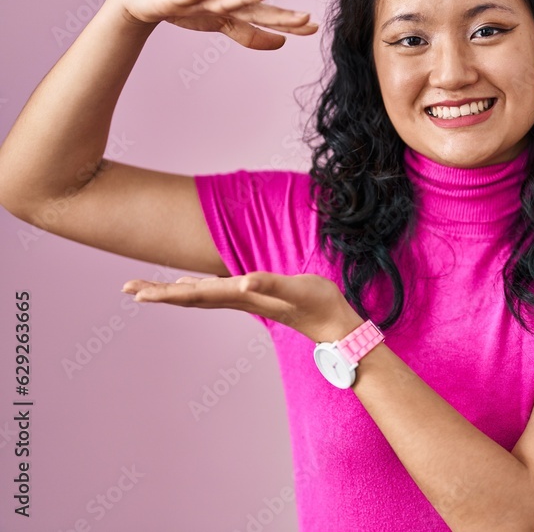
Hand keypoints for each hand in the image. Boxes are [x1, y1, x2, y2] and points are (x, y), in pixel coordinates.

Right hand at [107, 0, 318, 49]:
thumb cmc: (186, 8)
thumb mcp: (222, 25)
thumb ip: (250, 34)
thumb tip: (282, 43)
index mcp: (235, 9)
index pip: (268, 18)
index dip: (290, 23)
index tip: (316, 27)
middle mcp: (223, 1)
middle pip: (256, 10)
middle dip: (280, 15)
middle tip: (307, 17)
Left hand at [121, 272, 363, 342]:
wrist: (333, 324)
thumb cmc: (317, 304)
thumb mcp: (297, 289)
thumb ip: (270, 285)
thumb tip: (243, 283)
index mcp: (242, 296)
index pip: (196, 294)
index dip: (166, 292)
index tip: (137, 293)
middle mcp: (238, 299)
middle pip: (190, 297)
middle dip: (158, 292)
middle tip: (126, 288)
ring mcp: (244, 300)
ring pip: (199, 295)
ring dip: (172, 292)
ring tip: (146, 288)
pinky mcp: (254, 297)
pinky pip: (215, 292)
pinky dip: (195, 288)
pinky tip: (189, 284)